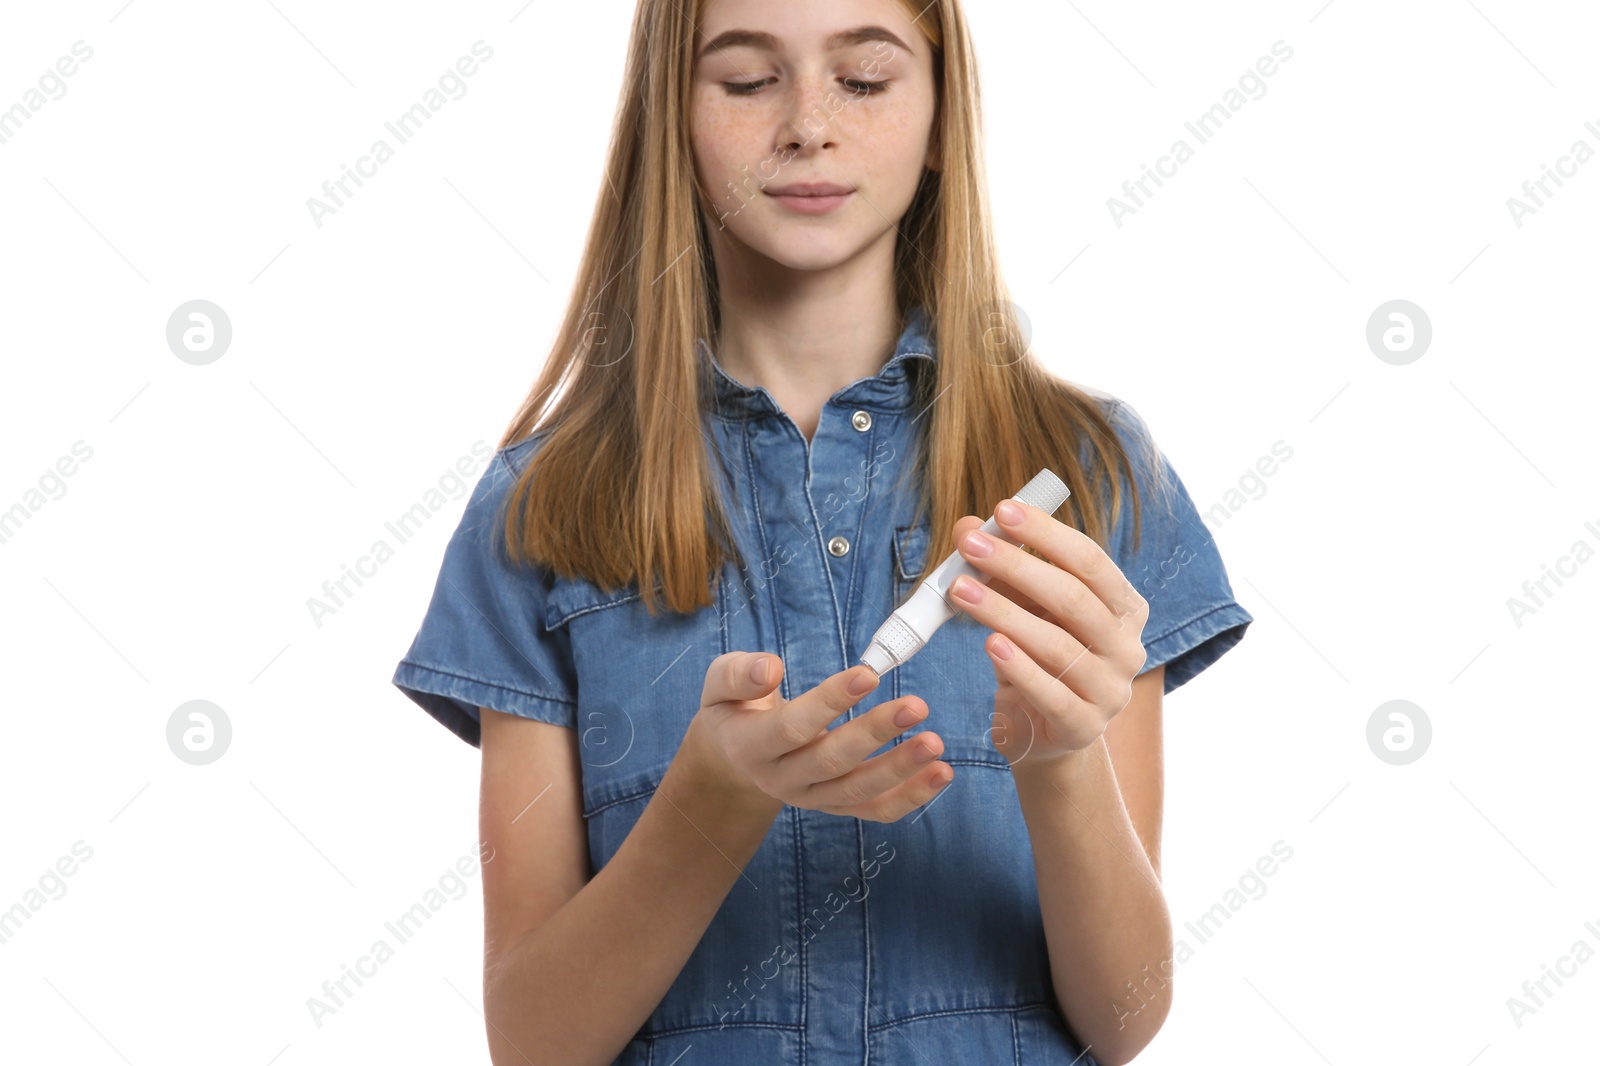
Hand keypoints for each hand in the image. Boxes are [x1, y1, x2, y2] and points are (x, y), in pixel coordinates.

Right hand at [682, 652, 952, 822]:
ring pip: (858, 790)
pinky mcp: (836, 806)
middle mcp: (782, 779)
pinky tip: (942, 774)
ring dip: (901, 769)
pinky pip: (874, 810)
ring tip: (935, 744)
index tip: (868, 674)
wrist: (733, 761)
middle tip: (917, 706)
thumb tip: (770, 667)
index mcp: (751, 746)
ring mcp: (811, 798)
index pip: (793, 726)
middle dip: (876, 733)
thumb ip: (739, 674)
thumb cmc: (734, 710)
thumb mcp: (719, 685)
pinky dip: (911, 796)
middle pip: (832, 761)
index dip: (830, 701)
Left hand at [947, 498, 1149, 766]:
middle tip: (971, 546)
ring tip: (961, 590)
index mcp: (1124, 608)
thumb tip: (968, 527)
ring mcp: (1110, 690)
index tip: (1002, 510)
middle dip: (1018, 566)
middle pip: (1073, 598)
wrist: (1043, 733)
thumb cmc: (1036, 658)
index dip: (1045, 534)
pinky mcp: (1083, 726)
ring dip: (1004, 612)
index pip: (1090, 561)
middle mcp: (1127, 646)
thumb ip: (1002, 571)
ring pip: (1058, 645)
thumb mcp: (1022, 609)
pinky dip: (1019, 667)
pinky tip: (989, 643)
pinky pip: (1050, 693)